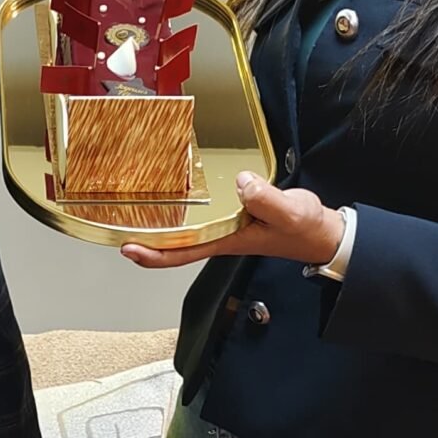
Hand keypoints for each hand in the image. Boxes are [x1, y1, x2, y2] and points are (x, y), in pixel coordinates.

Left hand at [120, 171, 345, 270]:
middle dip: (145, 239)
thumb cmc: (306, 228)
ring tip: (131, 209)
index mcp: (228, 240)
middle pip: (174, 244)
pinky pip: (201, 215)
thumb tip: (242, 184)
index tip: (128, 247)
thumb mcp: (290, 213)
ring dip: (159, 224)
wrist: (322, 233)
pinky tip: (172, 195)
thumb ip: (266, 199)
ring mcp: (226, 227)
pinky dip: (182, 208)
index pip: (182, 253)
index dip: (153, 253)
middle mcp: (221, 236)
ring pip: (184, 230)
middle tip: (114, 227)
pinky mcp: (234, 214)